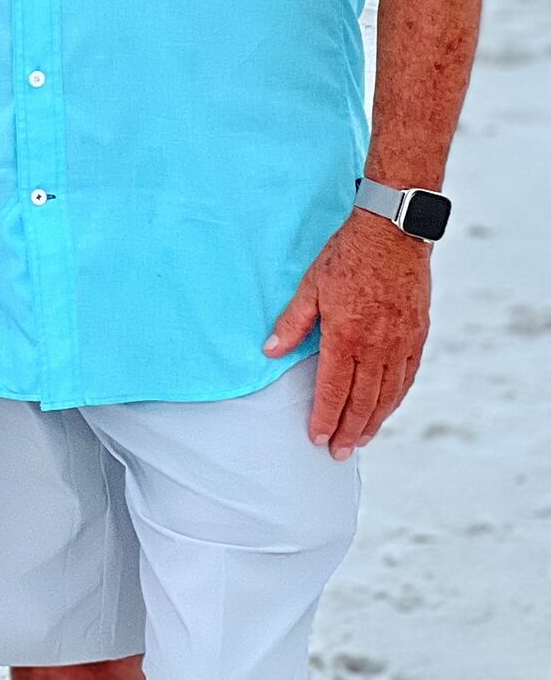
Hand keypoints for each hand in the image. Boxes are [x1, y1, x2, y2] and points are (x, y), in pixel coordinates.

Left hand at [264, 208, 430, 458]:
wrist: (392, 234)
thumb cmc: (347, 255)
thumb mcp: (310, 285)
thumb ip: (292, 323)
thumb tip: (269, 350)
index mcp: (345, 336)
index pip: (334, 390)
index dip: (325, 418)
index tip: (317, 438)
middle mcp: (376, 347)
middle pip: (363, 402)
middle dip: (349, 432)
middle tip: (340, 454)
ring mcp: (400, 343)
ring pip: (388, 396)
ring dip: (374, 422)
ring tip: (361, 439)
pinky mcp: (417, 336)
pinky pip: (406, 378)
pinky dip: (396, 399)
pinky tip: (387, 408)